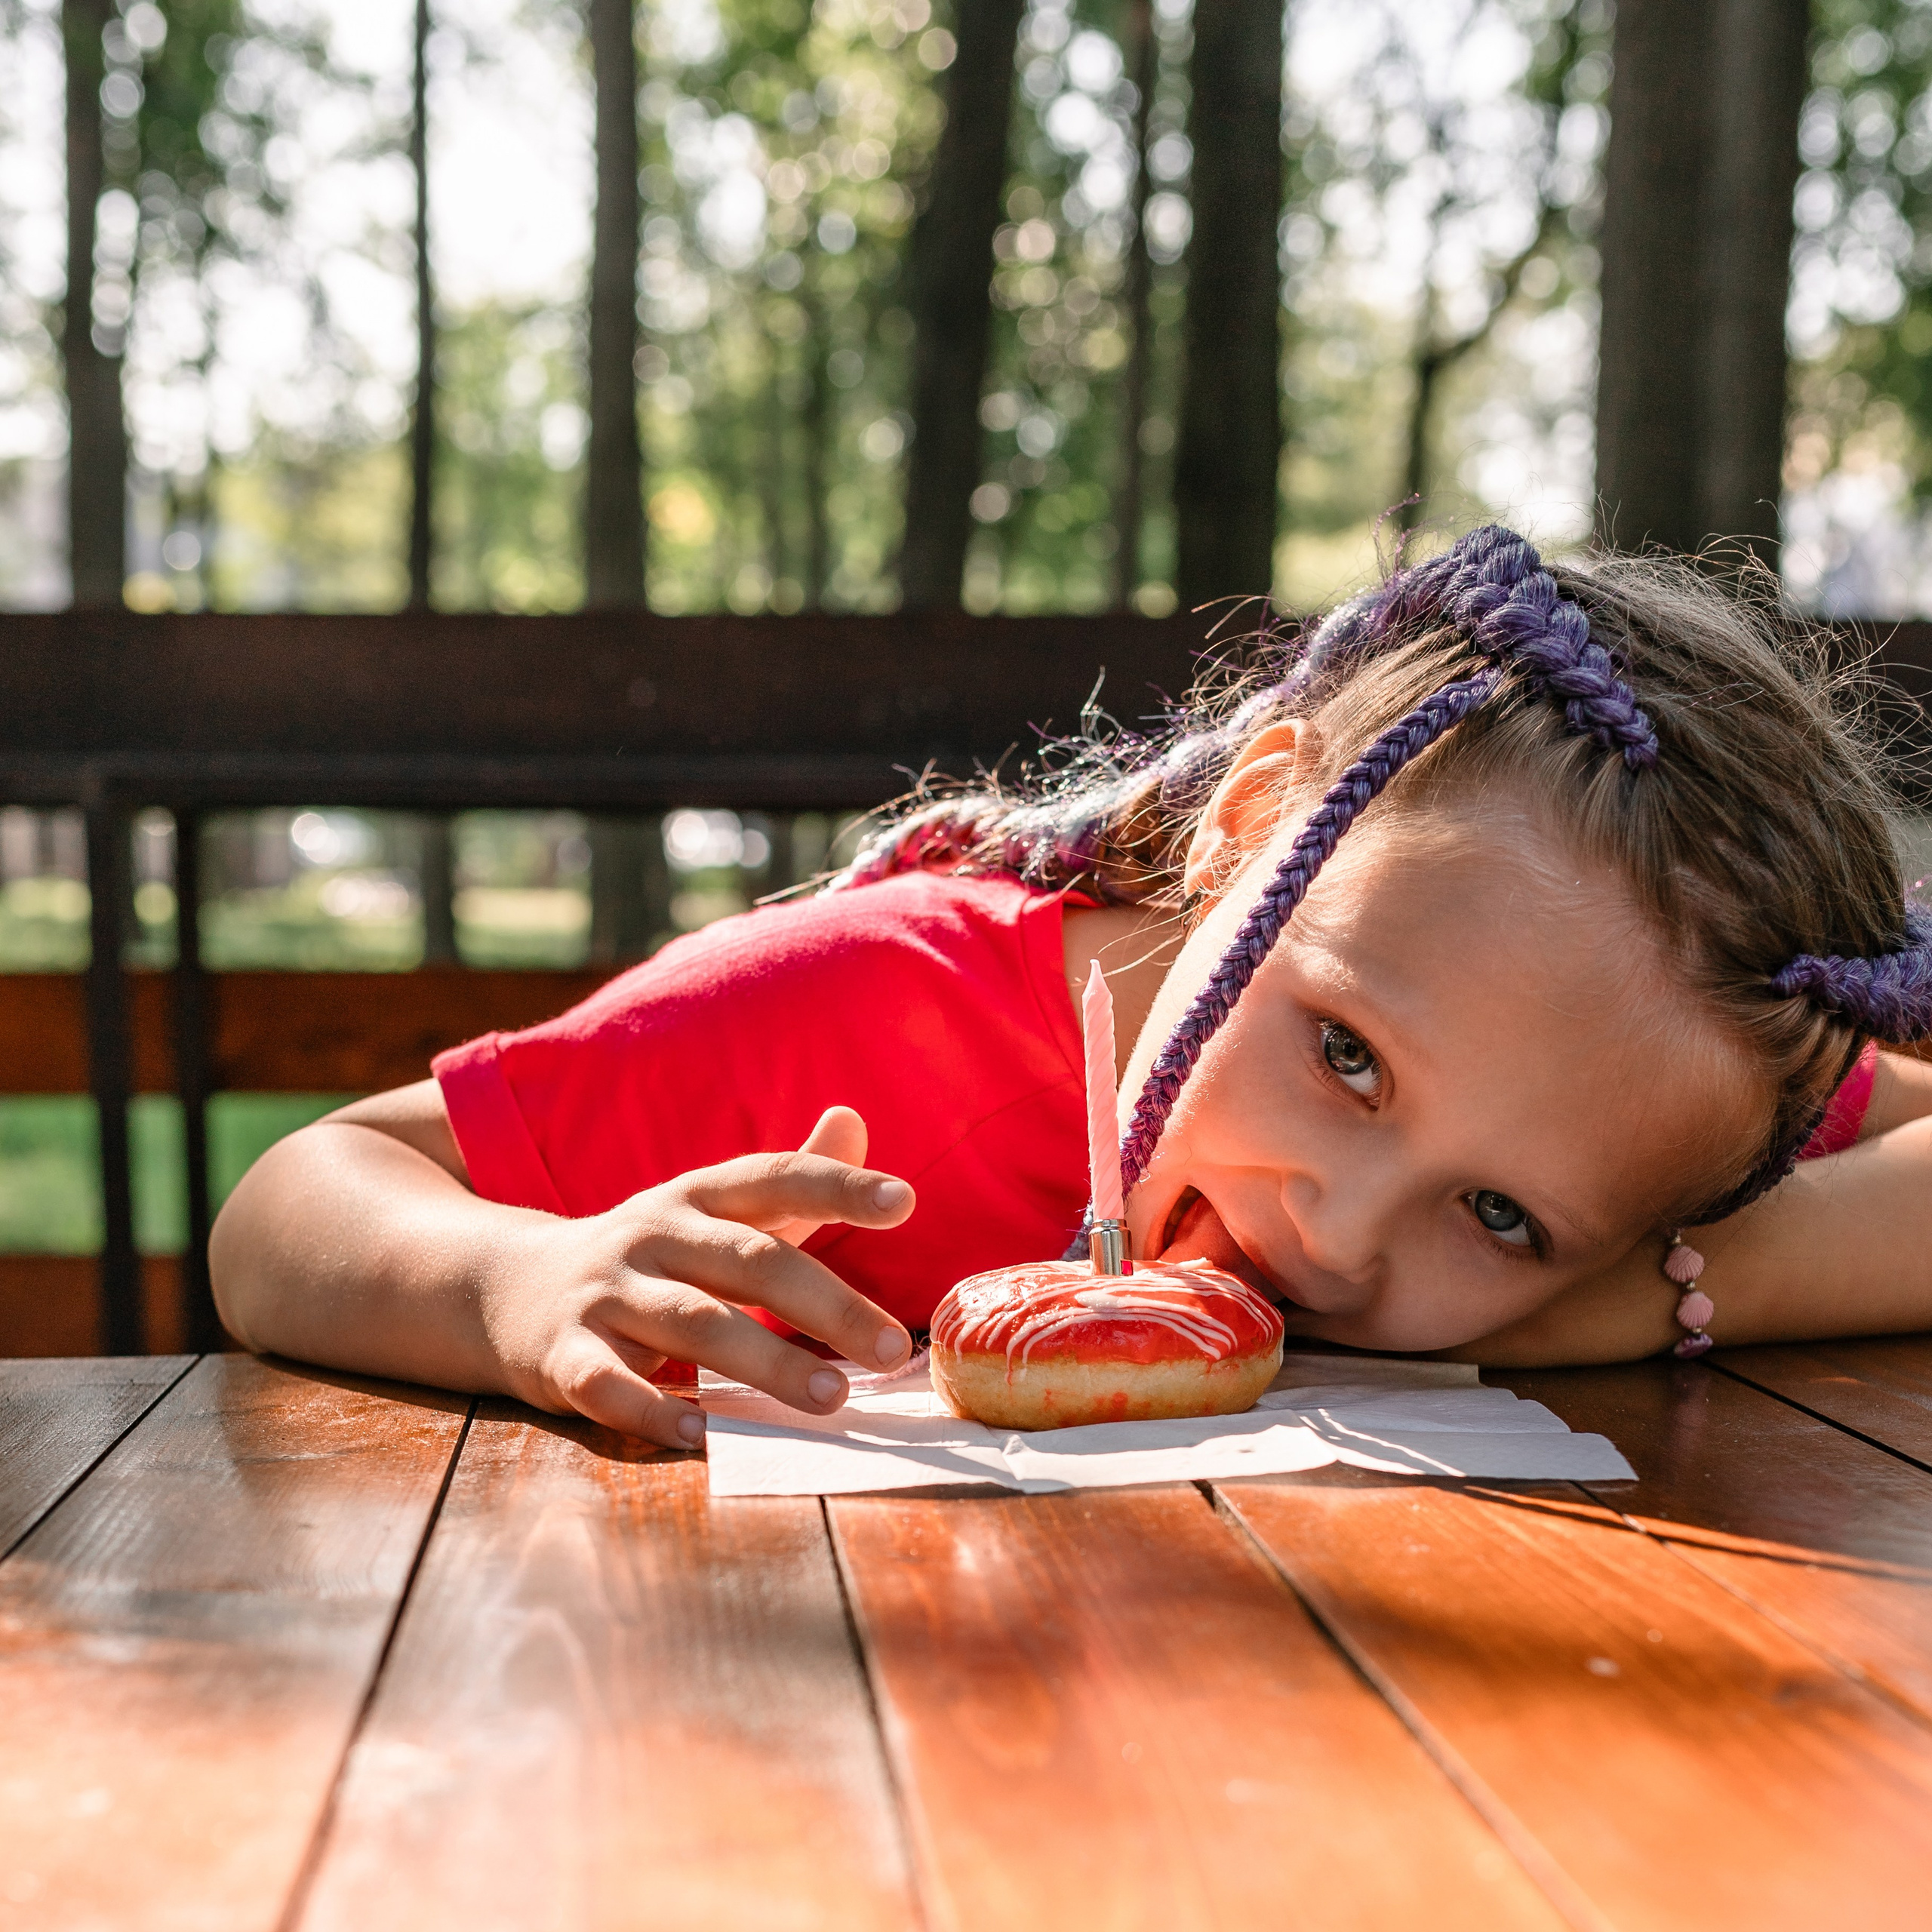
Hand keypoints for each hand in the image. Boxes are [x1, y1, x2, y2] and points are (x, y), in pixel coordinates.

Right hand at [485, 1107, 916, 1449]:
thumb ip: (788, 1177)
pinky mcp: (563, 1355)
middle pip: (748, 1260)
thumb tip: (853, 1119)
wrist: (504, 1288)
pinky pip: (607, 1383)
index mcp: (696, 1197)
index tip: (905, 1203)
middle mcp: (653, 1234)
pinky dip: (654, 1409)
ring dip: (765, 1360)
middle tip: (891, 1348)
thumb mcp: (709, 1207)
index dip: (838, 1185)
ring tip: (830, 1395)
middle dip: (825, 1304)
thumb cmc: (647, 1255)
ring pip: (691, 1322)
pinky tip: (704, 1433)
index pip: (773, 1177)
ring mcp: (605, 1294)